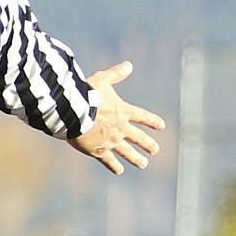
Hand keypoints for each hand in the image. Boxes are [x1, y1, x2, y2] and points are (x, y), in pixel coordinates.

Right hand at [69, 61, 163, 175]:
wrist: (74, 112)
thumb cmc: (87, 94)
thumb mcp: (102, 80)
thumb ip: (116, 74)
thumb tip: (129, 65)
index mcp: (123, 111)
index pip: (143, 117)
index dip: (152, 121)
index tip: (161, 126)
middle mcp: (120, 128)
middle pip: (138, 138)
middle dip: (148, 144)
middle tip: (155, 150)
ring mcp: (110, 141)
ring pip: (127, 152)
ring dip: (136, 158)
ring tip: (143, 163)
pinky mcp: (98, 150)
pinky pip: (109, 160)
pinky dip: (114, 166)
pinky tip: (119, 170)